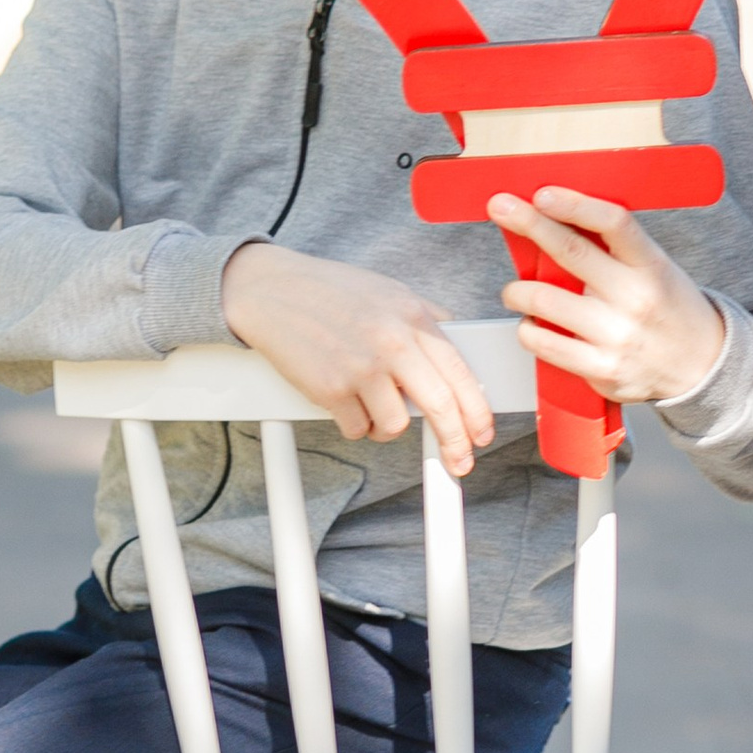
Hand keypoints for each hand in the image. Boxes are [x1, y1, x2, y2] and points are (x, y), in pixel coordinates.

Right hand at [219, 243, 493, 476]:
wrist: (271, 290)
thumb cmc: (329, 291)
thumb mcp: (389, 292)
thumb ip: (426, 317)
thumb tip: (459, 345)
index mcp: (413, 318)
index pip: (460, 373)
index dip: (477, 411)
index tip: (481, 434)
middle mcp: (391, 343)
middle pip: (440, 407)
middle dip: (455, 442)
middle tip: (459, 461)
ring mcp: (360, 367)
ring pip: (395, 425)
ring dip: (386, 425)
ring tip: (371, 403)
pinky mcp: (329, 388)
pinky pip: (356, 428)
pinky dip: (354, 423)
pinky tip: (343, 399)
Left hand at [489, 188, 728, 405]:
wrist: (702, 368)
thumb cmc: (669, 309)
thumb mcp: (655, 270)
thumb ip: (613, 251)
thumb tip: (554, 221)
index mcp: (652, 266)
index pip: (613, 223)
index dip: (574, 204)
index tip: (543, 193)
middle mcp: (635, 299)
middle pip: (571, 253)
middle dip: (529, 224)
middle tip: (501, 208)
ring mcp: (617, 337)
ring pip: (544, 300)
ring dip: (516, 291)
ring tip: (515, 291)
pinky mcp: (601, 370)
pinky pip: (544, 344)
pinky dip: (528, 330)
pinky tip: (533, 325)